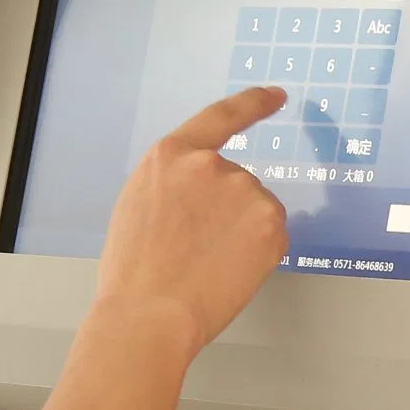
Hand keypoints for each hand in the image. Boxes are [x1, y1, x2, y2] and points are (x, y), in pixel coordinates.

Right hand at [94, 87, 289, 355]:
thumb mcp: (138, 206)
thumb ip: (173, 186)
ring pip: (255, 212)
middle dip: (225, 214)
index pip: (220, 117)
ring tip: (205, 266)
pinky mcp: (271, 222)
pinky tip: (228, 272)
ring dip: (241, 234)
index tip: (275, 96)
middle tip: (197, 252)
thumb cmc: (134, 274)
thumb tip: (197, 199)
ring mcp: (245, 190)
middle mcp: (211, 164)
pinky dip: (257, 254)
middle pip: (235, 181)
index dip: (252, 104)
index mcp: (171, 156)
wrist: (150, 313)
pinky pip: (271, 236)